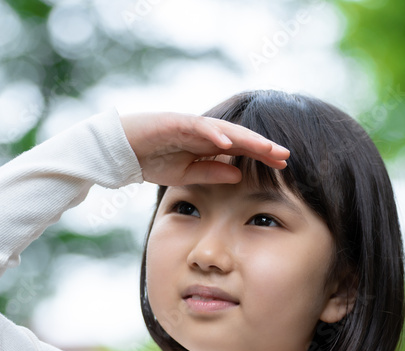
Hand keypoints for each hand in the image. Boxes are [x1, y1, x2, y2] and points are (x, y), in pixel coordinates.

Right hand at [119, 112, 289, 185]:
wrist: (119, 150)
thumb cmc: (150, 160)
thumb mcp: (185, 174)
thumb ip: (211, 172)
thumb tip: (239, 173)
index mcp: (206, 145)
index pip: (240, 149)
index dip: (261, 156)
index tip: (283, 165)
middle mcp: (202, 132)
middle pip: (239, 137)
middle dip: (262, 146)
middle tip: (285, 155)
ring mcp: (190, 125)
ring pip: (224, 130)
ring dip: (246, 139)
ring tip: (266, 148)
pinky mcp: (174, 122)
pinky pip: (198, 127)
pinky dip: (214, 134)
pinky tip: (230, 142)